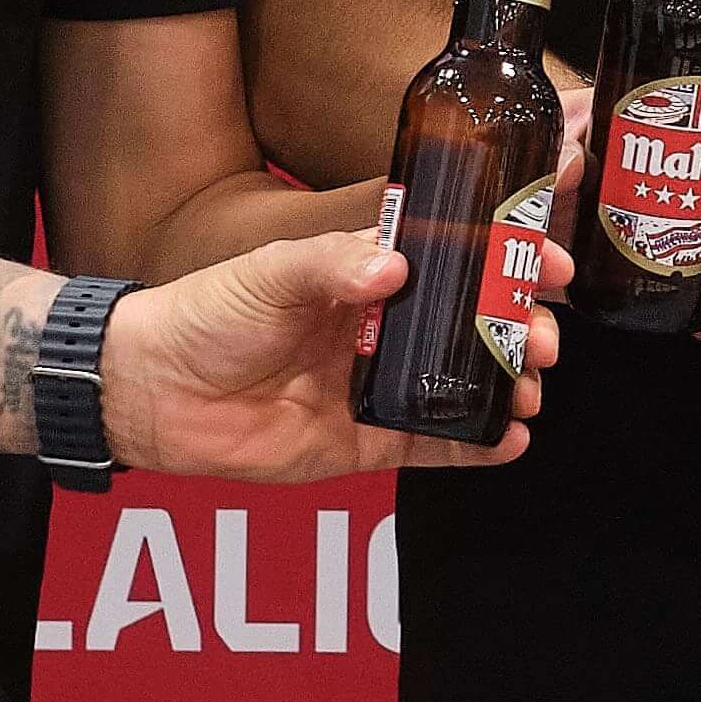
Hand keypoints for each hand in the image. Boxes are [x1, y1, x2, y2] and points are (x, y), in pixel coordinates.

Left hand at [108, 230, 547, 475]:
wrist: (153, 394)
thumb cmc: (206, 316)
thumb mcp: (269, 273)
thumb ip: (332, 265)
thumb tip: (395, 267)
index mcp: (366, 273)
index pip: (455, 256)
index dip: (505, 256)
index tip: (547, 260)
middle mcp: (384, 326)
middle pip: (474, 322)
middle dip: (521, 325)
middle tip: (544, 335)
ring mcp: (380, 385)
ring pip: (465, 383)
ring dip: (507, 382)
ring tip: (529, 385)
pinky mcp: (369, 441)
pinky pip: (436, 444)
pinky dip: (478, 445)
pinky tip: (510, 439)